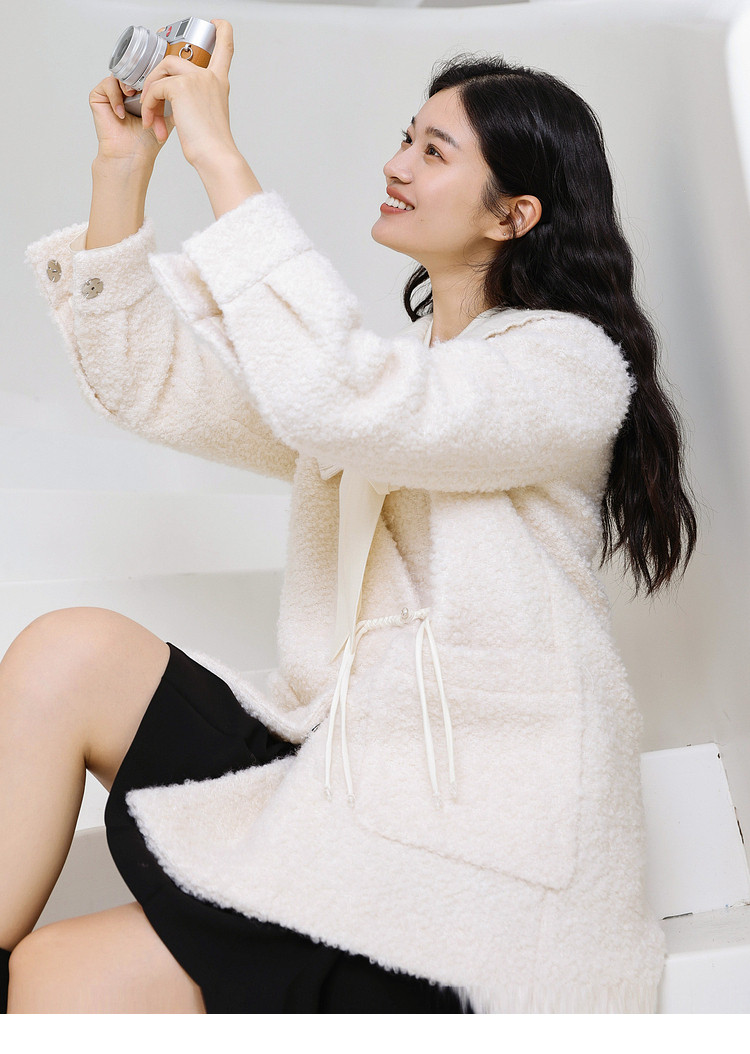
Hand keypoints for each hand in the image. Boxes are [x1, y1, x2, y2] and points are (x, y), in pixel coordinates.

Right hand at [89, 74, 173, 166]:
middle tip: (147, 93)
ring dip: (129, 86)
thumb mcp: (165, 114)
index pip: (146, 74)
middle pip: (134, 73)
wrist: (133, 156)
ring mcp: (112, 93)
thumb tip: (179, 80)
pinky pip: (107, 84)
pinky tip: (121, 113)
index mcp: (141, 93)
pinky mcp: (98, 97)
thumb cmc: (147, 141)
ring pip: (121, 76)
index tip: (158, 86)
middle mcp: (126, 91)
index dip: (153, 78)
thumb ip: (170, 97)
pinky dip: (116, 96)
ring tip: (132, 99)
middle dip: (142, 82)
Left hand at [139, 19, 238, 171]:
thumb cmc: (212, 145)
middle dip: (156, 78)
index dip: (221, 30)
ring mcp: (196, 78)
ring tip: (150, 115)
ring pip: (161, 72)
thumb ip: (198, 102)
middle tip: (150, 101)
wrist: (214, 155)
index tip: (215, 23)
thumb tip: (180, 105)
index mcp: (220, 83)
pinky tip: (152, 121)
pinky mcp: (180, 87)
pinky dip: (148, 105)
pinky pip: (155, 89)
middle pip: (175, 59)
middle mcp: (210, 76)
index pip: (225, 46)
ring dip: (150, 93)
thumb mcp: (210, 118)